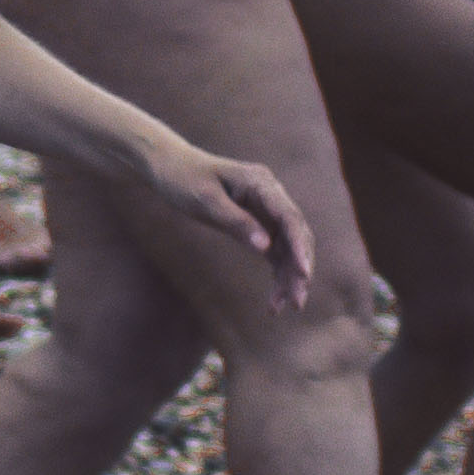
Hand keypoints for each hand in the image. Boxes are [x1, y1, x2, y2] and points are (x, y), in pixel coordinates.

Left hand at [128, 133, 315, 308]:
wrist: (169, 166)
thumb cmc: (184, 179)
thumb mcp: (205, 201)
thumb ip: (236, 222)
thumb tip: (266, 248)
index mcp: (260, 183)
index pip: (289, 218)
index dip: (300, 247)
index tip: (304, 274)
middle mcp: (270, 195)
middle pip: (295, 235)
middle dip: (299, 268)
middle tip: (297, 302)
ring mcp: (265, 210)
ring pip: (288, 247)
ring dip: (290, 276)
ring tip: (284, 307)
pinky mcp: (258, 223)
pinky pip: (275, 250)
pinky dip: (278, 274)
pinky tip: (275, 299)